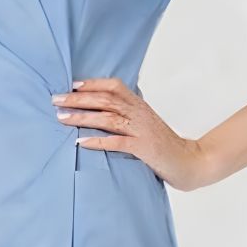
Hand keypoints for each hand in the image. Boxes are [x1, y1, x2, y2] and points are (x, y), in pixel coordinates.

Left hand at [50, 79, 212, 191]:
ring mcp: (142, 131)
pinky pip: (117, 143)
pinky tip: (81, 142)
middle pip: (106, 100)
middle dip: (78, 99)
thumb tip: (105, 109)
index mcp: (140, 106)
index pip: (114, 87)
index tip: (72, 85)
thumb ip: (129, 115)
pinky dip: (98, 141)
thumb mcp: (146, 125)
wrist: (190, 162)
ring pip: (108, 118)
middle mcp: (140, 114)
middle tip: (56, 100)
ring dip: (83, 117)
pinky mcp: (144, 149)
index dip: (93, 83)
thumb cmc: (164, 145)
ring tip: (62, 118)